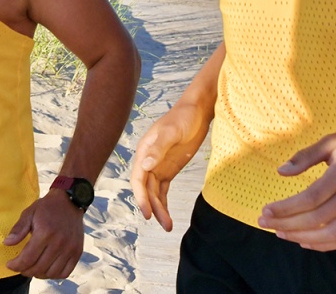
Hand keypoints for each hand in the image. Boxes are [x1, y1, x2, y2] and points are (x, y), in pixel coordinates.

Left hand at [4, 189, 83, 278]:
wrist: (70, 201)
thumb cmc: (47, 207)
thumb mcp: (29, 213)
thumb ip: (18, 229)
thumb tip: (7, 243)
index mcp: (45, 232)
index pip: (27, 259)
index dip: (16, 266)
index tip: (10, 265)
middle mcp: (59, 242)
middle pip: (38, 268)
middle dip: (25, 271)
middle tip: (20, 267)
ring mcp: (70, 248)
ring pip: (51, 273)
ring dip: (39, 274)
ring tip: (33, 268)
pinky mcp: (77, 252)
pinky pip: (65, 272)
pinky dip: (54, 275)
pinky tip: (47, 268)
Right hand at [131, 102, 210, 230]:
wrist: (198, 111)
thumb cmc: (184, 117)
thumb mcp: (172, 132)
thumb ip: (159, 148)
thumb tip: (145, 165)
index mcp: (144, 150)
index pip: (138, 178)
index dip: (140, 196)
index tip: (147, 213)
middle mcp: (148, 160)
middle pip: (145, 189)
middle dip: (152, 207)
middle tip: (162, 223)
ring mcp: (158, 165)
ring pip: (154, 192)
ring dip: (159, 209)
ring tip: (168, 225)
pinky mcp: (169, 169)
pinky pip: (163, 190)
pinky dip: (164, 203)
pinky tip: (167, 216)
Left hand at [257, 121, 335, 250]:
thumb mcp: (333, 140)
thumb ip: (306, 157)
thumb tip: (281, 172)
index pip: (311, 198)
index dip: (286, 208)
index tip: (266, 210)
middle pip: (317, 219)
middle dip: (287, 224)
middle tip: (265, 223)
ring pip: (330, 234)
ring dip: (302, 237)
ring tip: (281, 233)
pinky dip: (324, 245)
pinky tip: (306, 241)